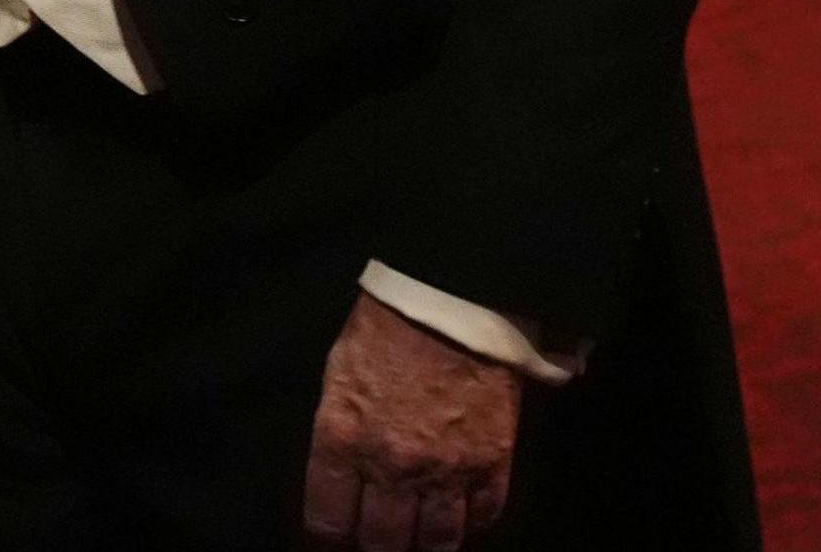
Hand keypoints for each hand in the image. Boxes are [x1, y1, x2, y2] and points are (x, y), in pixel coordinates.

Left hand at [305, 293, 523, 550]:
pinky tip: (463, 517)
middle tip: (379, 541)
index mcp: (343, 439)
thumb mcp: (339, 373)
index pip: (328, 521)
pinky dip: (473, 523)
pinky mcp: (492, 461)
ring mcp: (446, 469)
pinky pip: (484, 516)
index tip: (335, 539)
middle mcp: (391, 466)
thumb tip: (339, 477)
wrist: (455, 295)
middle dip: (376, 548)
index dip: (330, 539)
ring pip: (436, 543)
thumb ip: (338, 432)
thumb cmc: (388, 325)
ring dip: (426, 546)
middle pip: (382, 543)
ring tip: (420, 540)